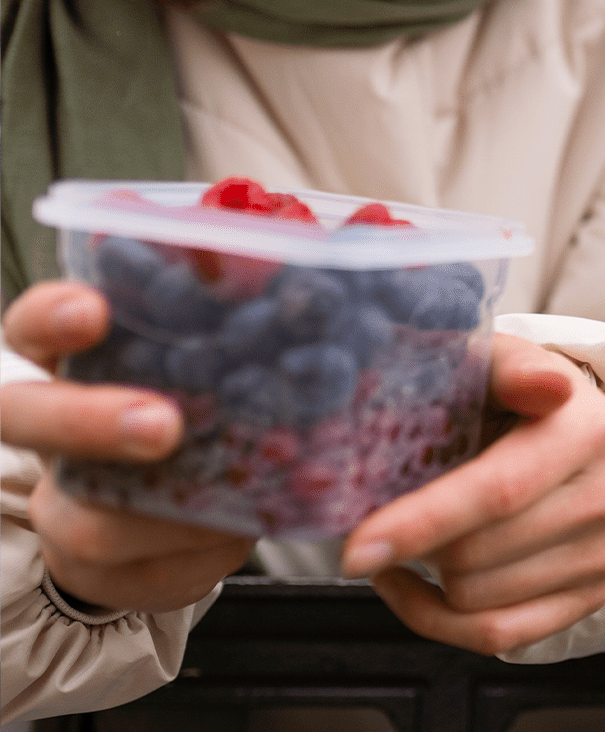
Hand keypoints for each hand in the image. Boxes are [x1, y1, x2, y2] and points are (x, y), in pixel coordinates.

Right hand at [2, 282, 253, 612]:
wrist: (167, 514)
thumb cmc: (199, 408)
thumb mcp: (212, 363)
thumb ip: (238, 333)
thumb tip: (310, 301)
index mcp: (69, 363)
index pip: (33, 327)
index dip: (53, 319)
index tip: (94, 311)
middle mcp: (50, 432)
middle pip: (23, 417)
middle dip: (88, 421)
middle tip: (163, 426)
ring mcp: (64, 504)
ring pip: (86, 519)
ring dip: (164, 515)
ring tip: (232, 496)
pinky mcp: (99, 568)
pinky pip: (144, 569)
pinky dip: (204, 551)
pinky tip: (241, 529)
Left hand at [340, 333, 604, 655]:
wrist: (561, 425)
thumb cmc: (506, 394)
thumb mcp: (494, 360)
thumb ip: (507, 364)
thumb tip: (545, 387)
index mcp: (590, 427)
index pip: (499, 492)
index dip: (423, 523)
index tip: (357, 547)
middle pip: (477, 556)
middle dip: (413, 545)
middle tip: (379, 519)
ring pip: (478, 600)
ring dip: (425, 576)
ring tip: (411, 537)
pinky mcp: (592, 592)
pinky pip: (497, 636)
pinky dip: (438, 618)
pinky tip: (419, 581)